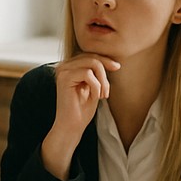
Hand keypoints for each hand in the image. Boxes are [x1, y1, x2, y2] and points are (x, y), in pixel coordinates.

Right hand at [41, 54, 119, 178]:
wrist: (72, 126)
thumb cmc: (82, 109)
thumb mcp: (93, 86)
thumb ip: (96, 72)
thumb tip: (110, 60)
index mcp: (69, 67)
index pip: (90, 54)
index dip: (105, 60)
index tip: (117, 67)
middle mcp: (63, 66)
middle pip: (92, 56)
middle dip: (105, 70)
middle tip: (108, 91)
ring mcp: (62, 70)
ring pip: (92, 62)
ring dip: (102, 80)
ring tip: (102, 95)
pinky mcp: (64, 78)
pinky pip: (88, 74)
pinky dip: (96, 86)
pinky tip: (95, 97)